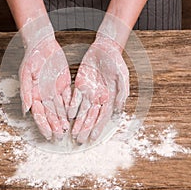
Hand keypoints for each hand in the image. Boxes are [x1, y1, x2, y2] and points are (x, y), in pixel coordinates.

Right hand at [19, 18, 70, 139]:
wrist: (43, 44)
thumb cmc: (32, 58)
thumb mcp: (26, 73)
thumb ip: (26, 92)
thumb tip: (26, 110)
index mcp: (34, 95)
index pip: (39, 114)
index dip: (43, 125)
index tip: (48, 135)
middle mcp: (45, 95)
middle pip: (50, 114)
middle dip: (55, 126)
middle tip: (60, 137)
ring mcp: (55, 91)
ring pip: (60, 109)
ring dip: (63, 120)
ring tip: (68, 130)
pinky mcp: (64, 84)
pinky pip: (68, 98)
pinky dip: (71, 107)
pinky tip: (74, 116)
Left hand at [68, 18, 128, 143]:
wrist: (105, 48)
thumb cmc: (116, 62)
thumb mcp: (122, 76)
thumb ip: (122, 92)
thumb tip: (119, 109)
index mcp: (109, 97)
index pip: (103, 116)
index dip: (98, 127)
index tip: (93, 138)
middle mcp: (98, 97)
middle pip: (91, 116)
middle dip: (85, 129)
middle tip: (79, 140)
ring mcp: (88, 92)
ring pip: (82, 110)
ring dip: (77, 122)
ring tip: (72, 133)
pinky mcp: (80, 84)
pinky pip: (75, 97)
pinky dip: (72, 106)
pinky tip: (68, 115)